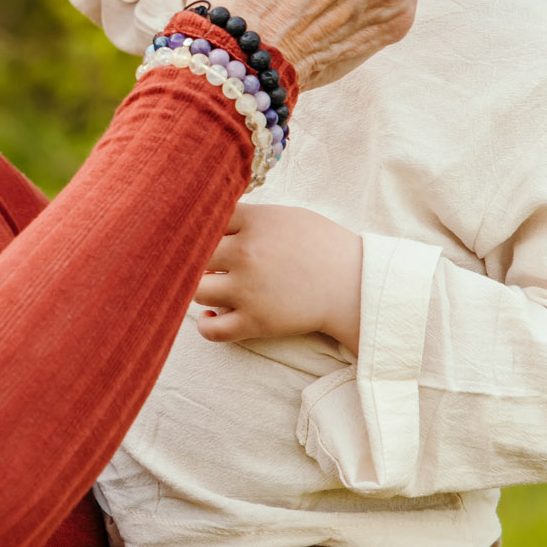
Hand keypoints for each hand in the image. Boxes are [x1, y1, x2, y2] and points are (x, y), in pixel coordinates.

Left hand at [194, 202, 362, 351]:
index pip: (203, 217)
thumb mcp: (287, 216)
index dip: (195, 225)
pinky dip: (205, 325)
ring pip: (195, 290)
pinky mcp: (257, 322)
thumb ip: (250, 215)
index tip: (197, 232)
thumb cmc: (322, 245)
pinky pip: (212, 330)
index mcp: (255, 222)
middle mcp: (247, 253)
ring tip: (211, 286)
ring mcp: (249, 289)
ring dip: (197, 288)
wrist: (354, 284)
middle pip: (192, 253)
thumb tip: (215, 215)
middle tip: (201, 262)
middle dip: (192, 258)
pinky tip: (212, 314)